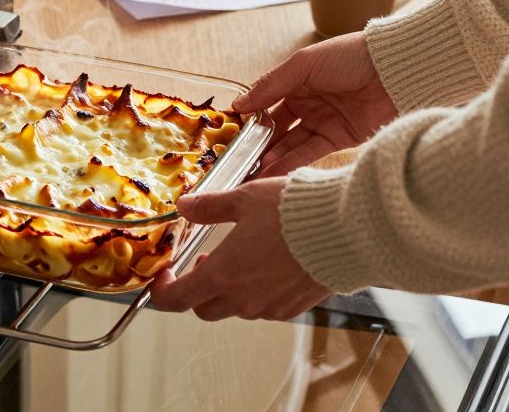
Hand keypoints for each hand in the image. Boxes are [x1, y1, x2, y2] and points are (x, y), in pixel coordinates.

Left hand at [149, 178, 330, 320]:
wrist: (346, 230)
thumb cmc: (294, 212)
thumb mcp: (244, 199)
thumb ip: (209, 207)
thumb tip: (185, 206)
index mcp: (223, 275)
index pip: (176, 300)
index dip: (162, 291)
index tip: (163, 274)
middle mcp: (243, 299)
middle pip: (204, 309)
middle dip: (197, 289)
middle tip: (204, 260)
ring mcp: (269, 308)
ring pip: (236, 308)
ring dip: (229, 289)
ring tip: (241, 256)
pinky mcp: (293, 308)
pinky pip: (264, 307)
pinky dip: (257, 291)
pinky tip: (269, 264)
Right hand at [232, 32, 397, 176]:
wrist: (395, 72)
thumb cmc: (349, 57)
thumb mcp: (303, 65)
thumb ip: (270, 86)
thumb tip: (238, 105)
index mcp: (298, 80)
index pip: (267, 103)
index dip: (250, 118)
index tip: (231, 134)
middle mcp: (309, 102)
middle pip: (277, 127)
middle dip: (259, 144)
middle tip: (238, 161)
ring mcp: (324, 121)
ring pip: (291, 143)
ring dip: (272, 157)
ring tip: (252, 172)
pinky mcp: (339, 139)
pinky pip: (310, 153)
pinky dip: (292, 162)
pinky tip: (274, 171)